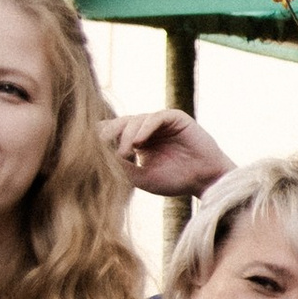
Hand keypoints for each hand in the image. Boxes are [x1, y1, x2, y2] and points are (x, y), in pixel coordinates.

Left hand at [103, 108, 232, 198]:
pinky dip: (144, 128)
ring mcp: (159, 122)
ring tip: (127, 153)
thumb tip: (96, 153)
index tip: (93, 154)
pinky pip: (154, 117)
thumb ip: (119, 165)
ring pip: (134, 120)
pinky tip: (139, 143)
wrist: (204, 181)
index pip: (110, 132)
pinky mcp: (175, 118)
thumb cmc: (174, 181)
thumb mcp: (139, 177)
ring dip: (126, 136)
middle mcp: (145, 129)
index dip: (100, 140)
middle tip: (106, 151)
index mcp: (135, 141)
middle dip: (109, 136)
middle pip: (118, 123)